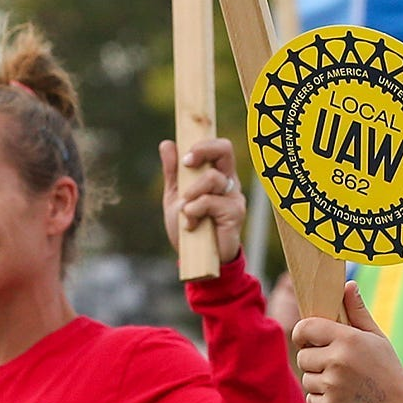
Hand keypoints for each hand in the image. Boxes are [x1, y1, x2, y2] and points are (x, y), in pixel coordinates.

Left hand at [160, 137, 243, 269]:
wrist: (196, 259)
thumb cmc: (190, 227)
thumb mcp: (176, 196)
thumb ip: (173, 172)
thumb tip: (167, 144)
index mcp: (217, 175)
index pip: (220, 147)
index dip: (204, 144)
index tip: (185, 157)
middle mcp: (229, 182)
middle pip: (225, 150)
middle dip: (202, 151)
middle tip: (187, 164)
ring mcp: (234, 197)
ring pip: (212, 178)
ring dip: (191, 193)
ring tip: (186, 211)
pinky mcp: (235, 214)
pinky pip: (211, 202)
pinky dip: (195, 211)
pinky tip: (191, 225)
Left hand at [293, 285, 402, 402]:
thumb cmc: (388, 370)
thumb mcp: (376, 338)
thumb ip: (357, 312)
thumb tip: (348, 285)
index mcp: (348, 339)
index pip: (306, 328)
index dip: (302, 333)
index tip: (307, 339)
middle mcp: (338, 360)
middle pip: (303, 356)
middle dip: (314, 360)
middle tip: (334, 365)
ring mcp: (333, 385)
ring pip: (306, 378)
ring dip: (318, 381)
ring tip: (342, 382)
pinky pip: (311, 399)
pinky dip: (322, 400)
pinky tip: (342, 398)